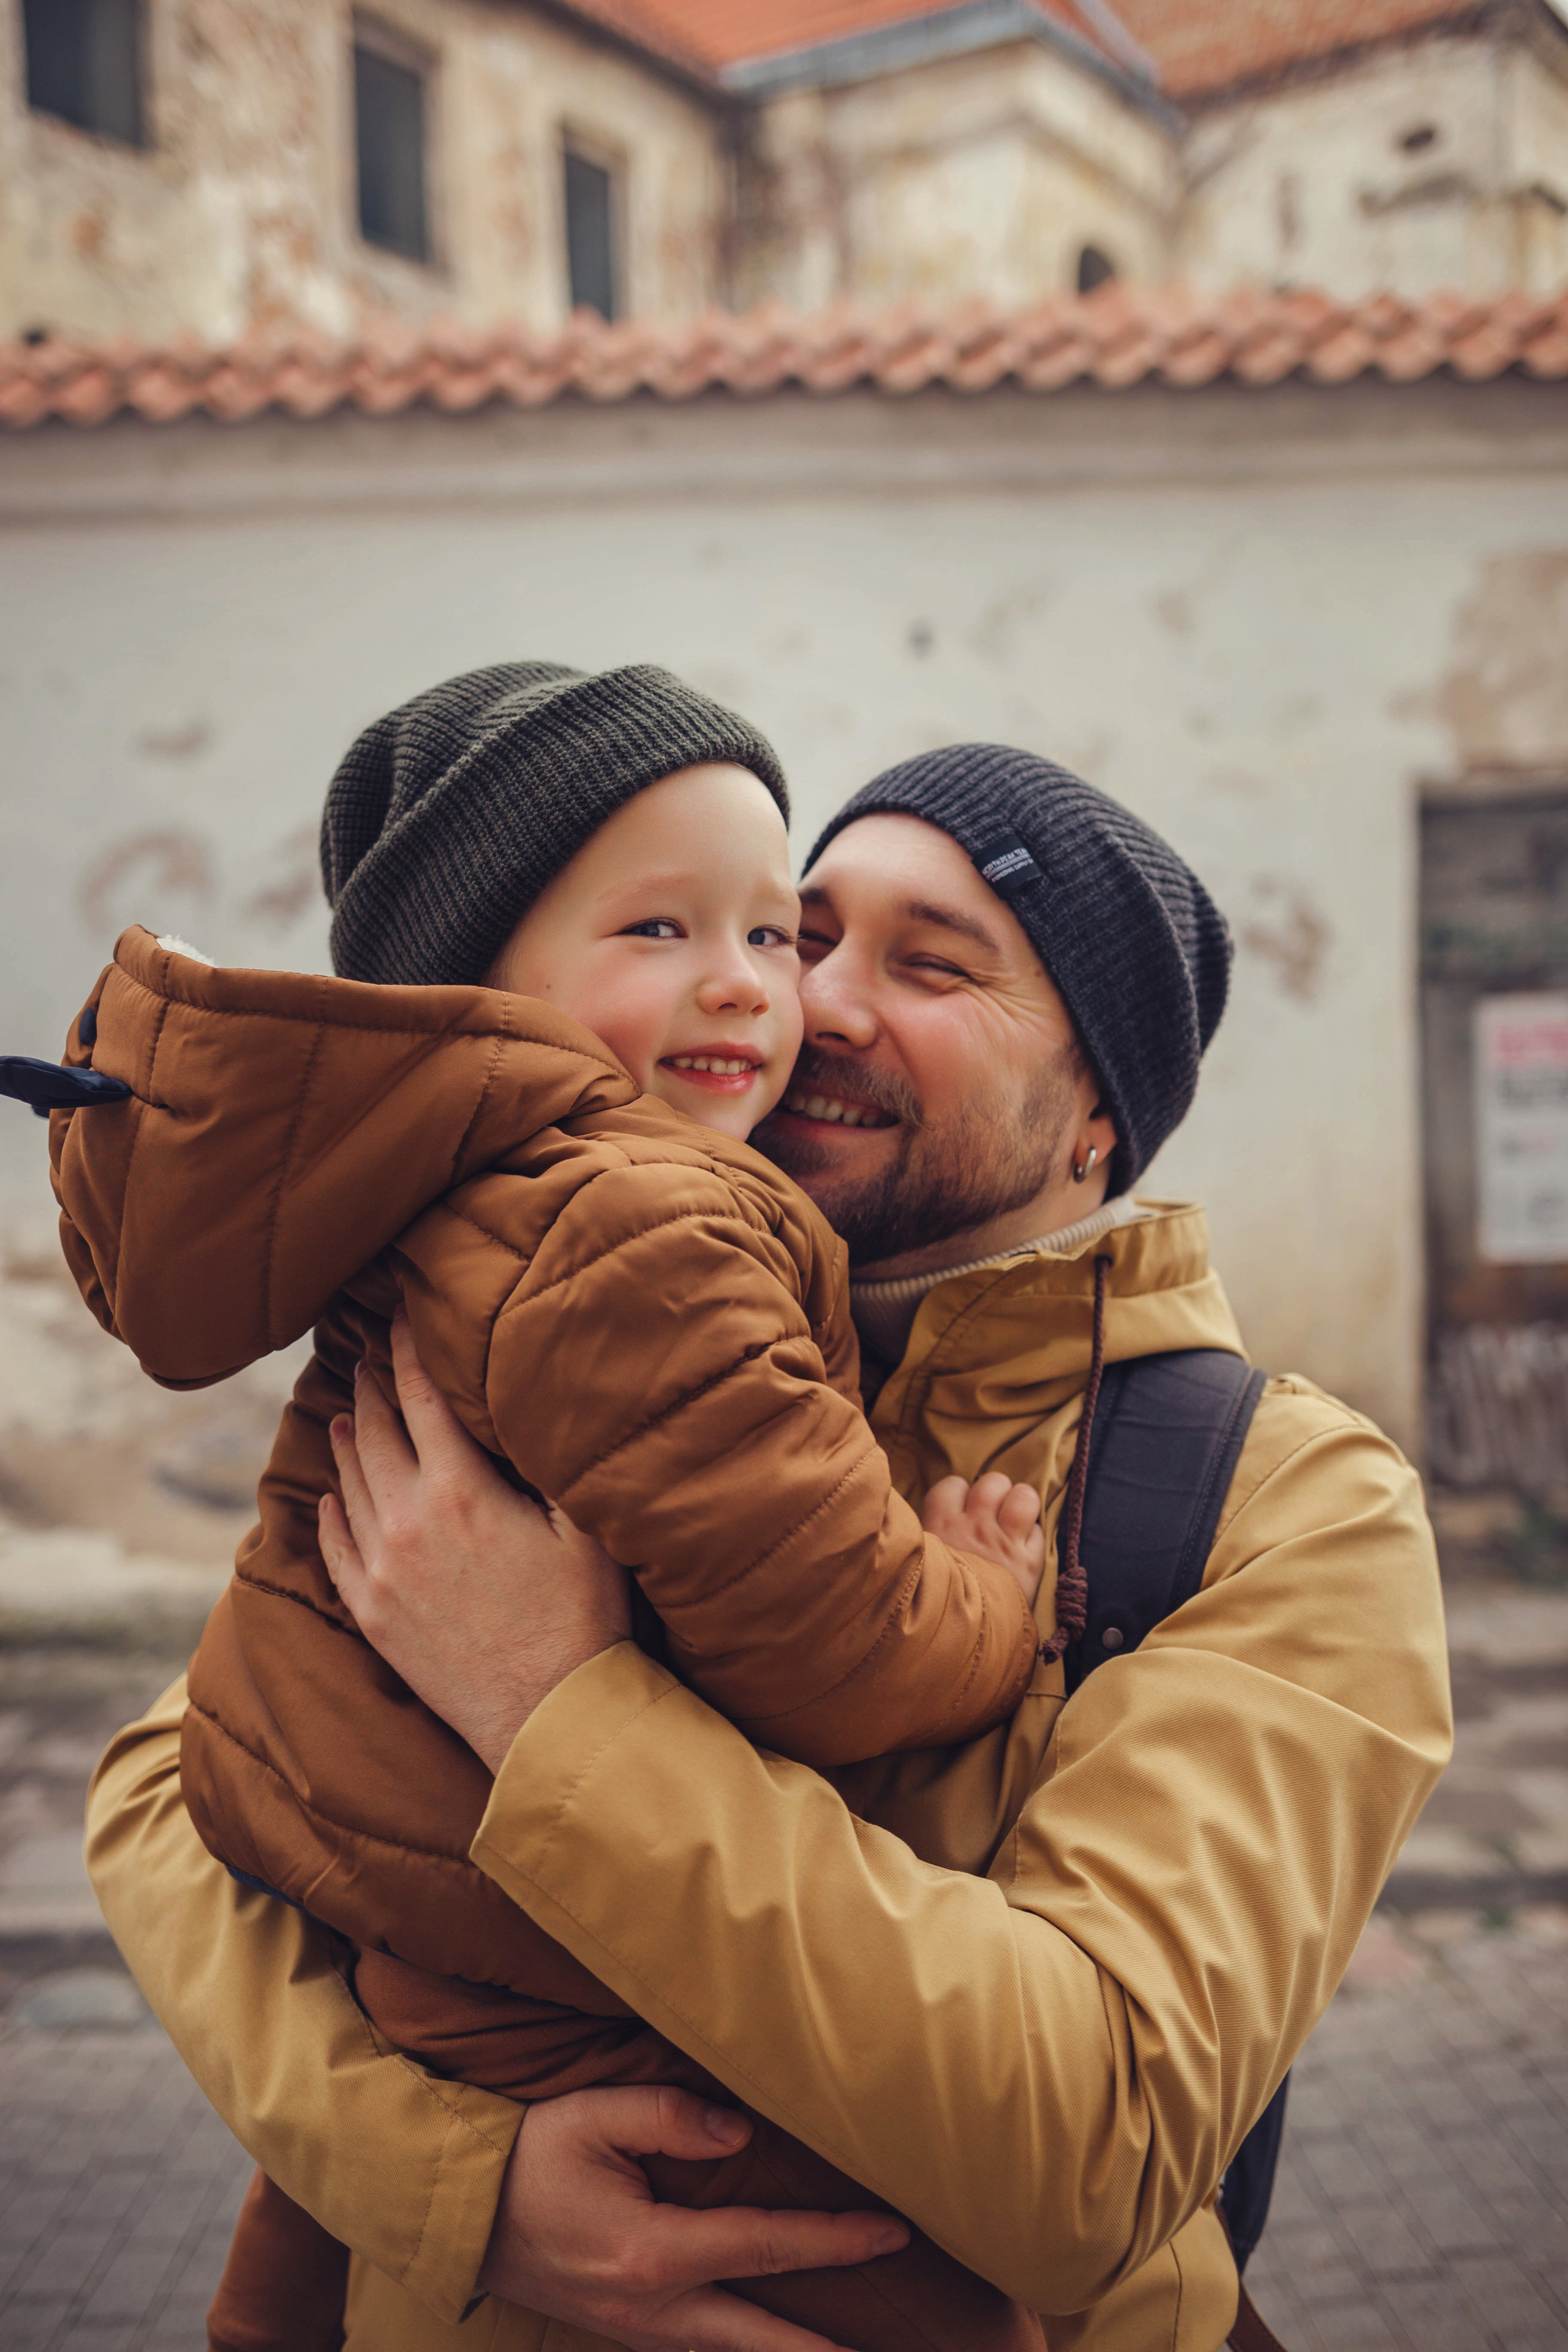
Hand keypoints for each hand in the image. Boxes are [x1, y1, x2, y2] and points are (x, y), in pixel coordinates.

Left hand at [318, 1307, 632, 1770]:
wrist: (547, 1713)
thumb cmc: (582, 1617)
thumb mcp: (587, 1526)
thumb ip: (557, 1462)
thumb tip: (546, 1403)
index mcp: (461, 1491)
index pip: (423, 1400)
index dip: (409, 1353)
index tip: (399, 1320)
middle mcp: (408, 1524)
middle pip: (376, 1436)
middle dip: (369, 1391)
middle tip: (363, 1359)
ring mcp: (383, 1572)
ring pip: (349, 1489)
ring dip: (345, 1445)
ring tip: (342, 1416)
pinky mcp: (373, 1616)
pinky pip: (334, 1552)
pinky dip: (327, 1516)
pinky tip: (326, 1499)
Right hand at [478, 2085, 904, 2350]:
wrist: (460, 2216)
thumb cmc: (526, 2157)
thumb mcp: (591, 2114)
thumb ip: (670, 2116)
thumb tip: (742, 2134)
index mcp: (653, 2252)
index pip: (766, 2246)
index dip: (835, 2241)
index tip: (893, 2232)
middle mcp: (654, 2307)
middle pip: (763, 2339)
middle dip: (828, 2351)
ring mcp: (639, 2330)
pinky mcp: (627, 2331)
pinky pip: (702, 2351)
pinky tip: (769, 2341)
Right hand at [920, 1472, 1044, 1609]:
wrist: (956, 1639)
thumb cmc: (930, 1603)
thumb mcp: (916, 1565)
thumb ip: (926, 1541)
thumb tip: (925, 1526)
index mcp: (941, 1525)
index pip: (953, 1485)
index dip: (961, 1494)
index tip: (961, 1510)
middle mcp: (974, 1527)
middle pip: (992, 1483)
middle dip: (996, 1494)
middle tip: (993, 1515)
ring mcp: (1003, 1543)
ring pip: (1024, 1497)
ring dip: (1022, 1505)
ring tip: (1016, 1522)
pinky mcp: (1028, 1564)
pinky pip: (1039, 1533)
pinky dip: (1034, 1539)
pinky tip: (1024, 1552)